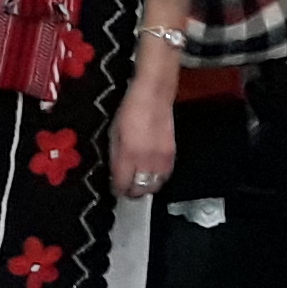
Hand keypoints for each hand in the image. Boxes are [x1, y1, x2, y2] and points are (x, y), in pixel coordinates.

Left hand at [110, 79, 178, 200]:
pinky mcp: (172, 154)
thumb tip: (116, 173)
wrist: (154, 95)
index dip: (117, 189)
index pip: (123, 184)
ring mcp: (161, 158)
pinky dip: (157, 178)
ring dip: (145, 187)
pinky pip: (165, 176)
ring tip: (139, 183)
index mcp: (129, 154)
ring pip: (154, 186)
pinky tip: (151, 173)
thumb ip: (115, 156)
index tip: (115, 188)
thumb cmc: (130, 110)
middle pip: (140, 189)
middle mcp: (146, 160)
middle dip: (131, 192)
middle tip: (126, 188)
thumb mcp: (114, 132)